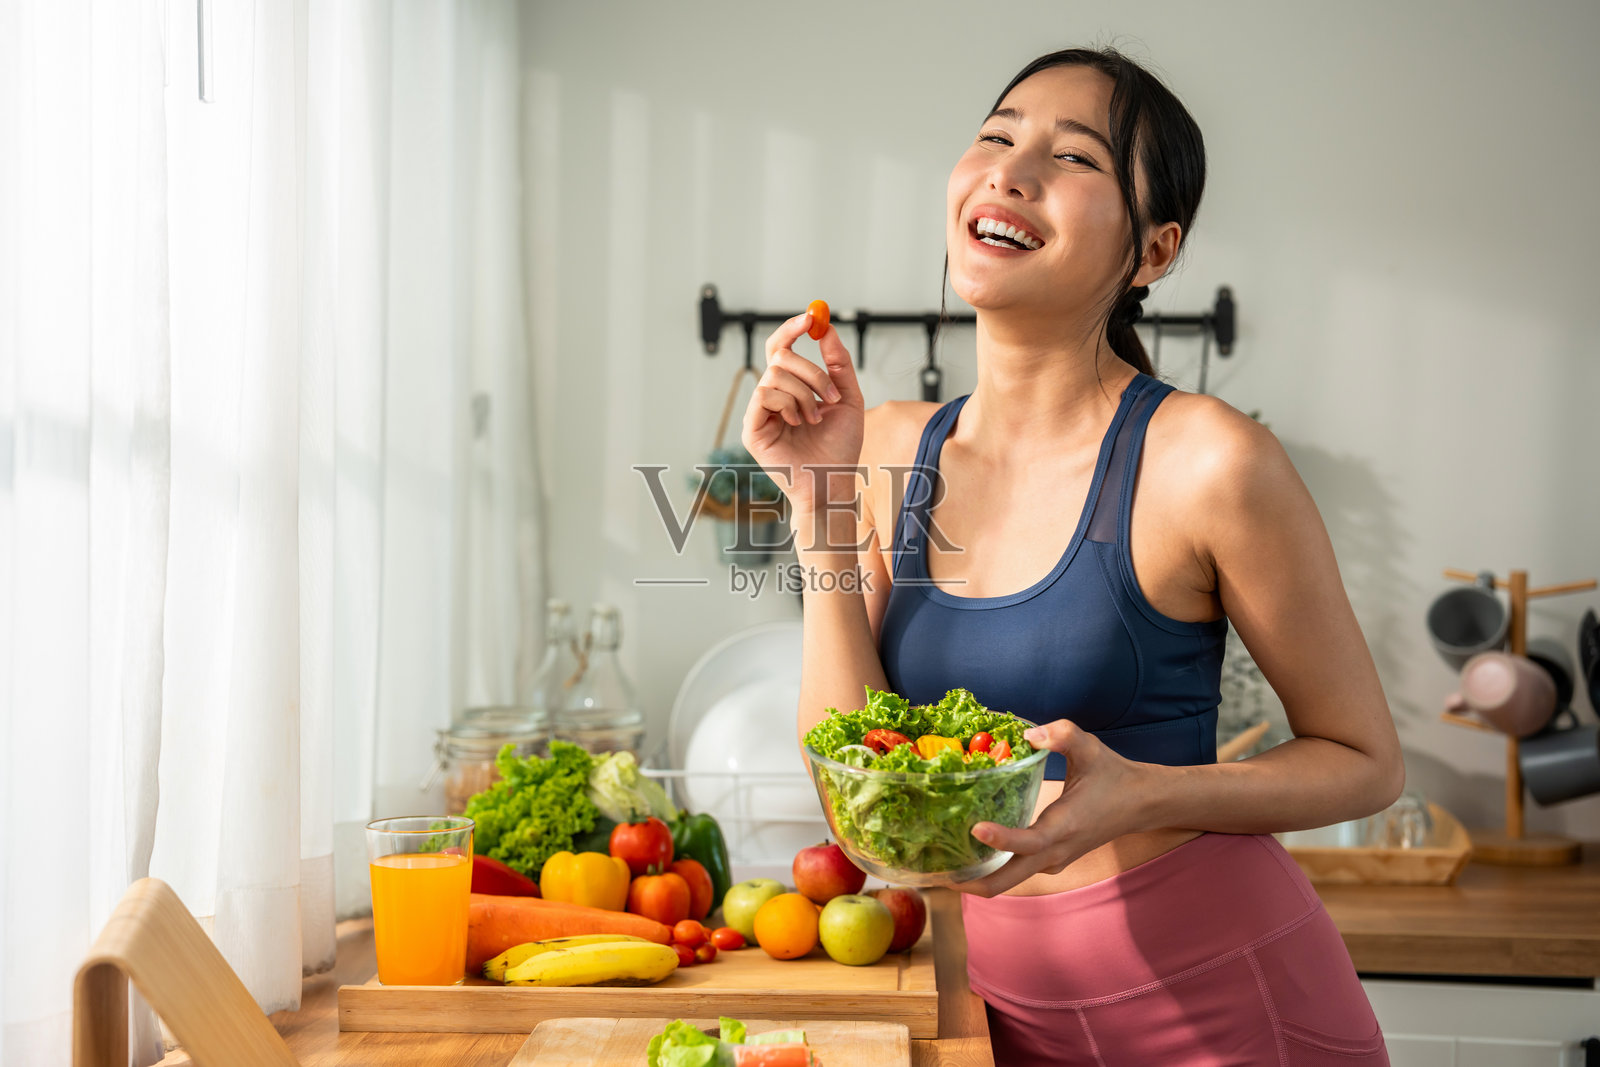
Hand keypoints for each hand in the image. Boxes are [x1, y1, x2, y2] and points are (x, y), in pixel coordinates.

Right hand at [740, 311, 863, 515]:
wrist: (834, 481)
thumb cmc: (841, 446)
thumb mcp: (849, 398)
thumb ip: (839, 363)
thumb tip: (827, 328)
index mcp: (791, 387)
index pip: (782, 348)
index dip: (791, 329)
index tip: (810, 317)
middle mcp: (771, 396)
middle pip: (779, 357)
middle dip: (811, 370)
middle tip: (832, 393)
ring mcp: (759, 413)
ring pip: (774, 375)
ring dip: (804, 393)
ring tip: (816, 418)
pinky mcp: (751, 429)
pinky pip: (763, 396)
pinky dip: (788, 405)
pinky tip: (799, 424)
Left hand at [950, 720, 1152, 897]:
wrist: (1140, 804)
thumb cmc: (1112, 774)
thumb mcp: (1090, 747)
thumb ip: (1062, 734)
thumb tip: (1028, 734)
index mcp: (1064, 827)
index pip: (1028, 842)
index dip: (1001, 839)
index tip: (975, 829)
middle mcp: (1054, 852)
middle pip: (1006, 881)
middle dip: (969, 881)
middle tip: (934, 872)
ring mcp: (1051, 862)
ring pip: (1006, 881)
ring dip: (975, 877)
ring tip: (938, 863)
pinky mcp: (1048, 860)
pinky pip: (1013, 871)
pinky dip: (988, 868)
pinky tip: (963, 853)